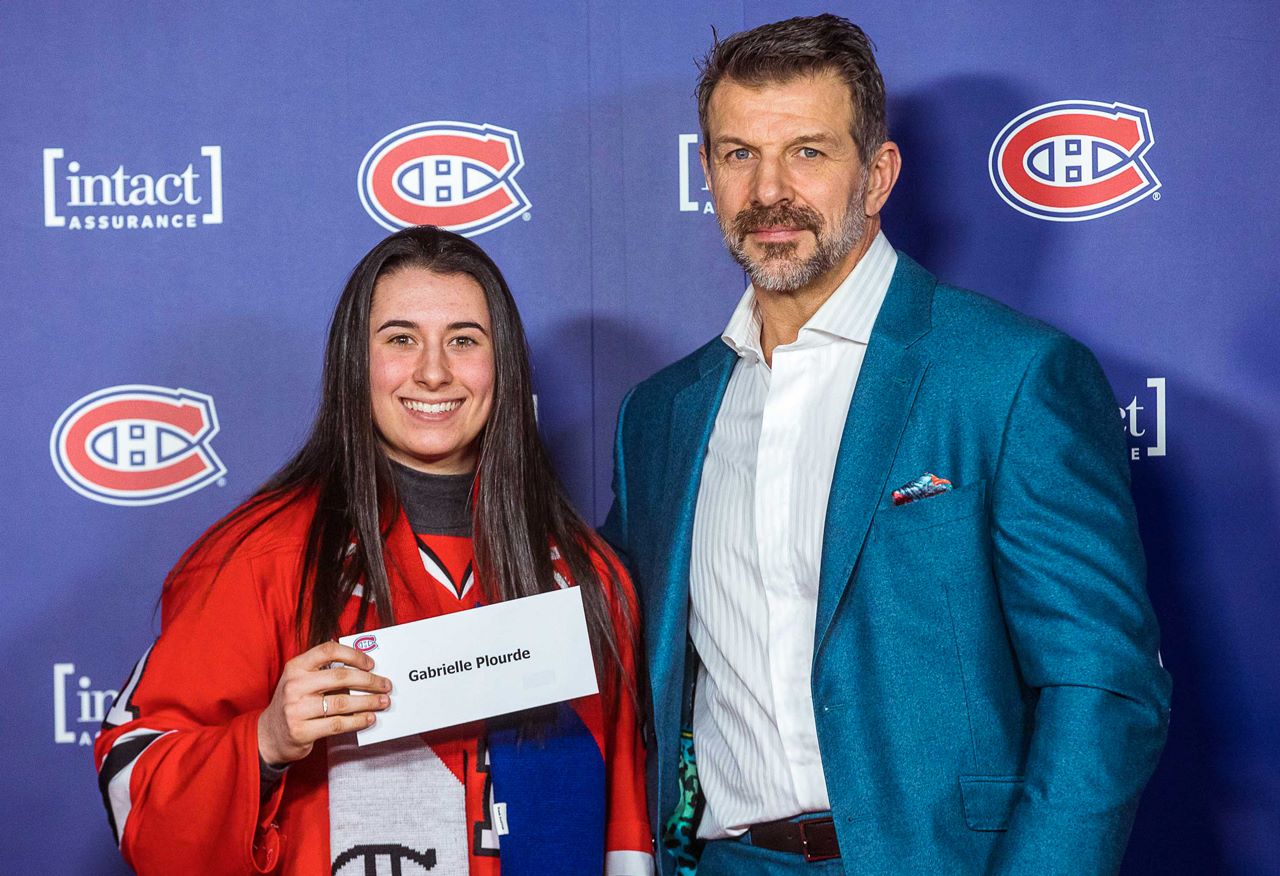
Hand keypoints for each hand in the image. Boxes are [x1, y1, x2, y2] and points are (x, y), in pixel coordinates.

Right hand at [257, 641, 390, 765]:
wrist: (270, 735)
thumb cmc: (295, 703)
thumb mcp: (302, 680)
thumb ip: (325, 671)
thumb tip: (365, 669)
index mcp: (296, 666)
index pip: (328, 651)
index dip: (353, 655)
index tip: (371, 664)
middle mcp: (294, 685)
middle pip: (340, 677)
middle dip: (369, 680)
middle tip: (385, 684)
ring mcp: (295, 709)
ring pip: (342, 703)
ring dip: (368, 702)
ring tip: (382, 702)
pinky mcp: (301, 731)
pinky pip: (337, 724)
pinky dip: (357, 721)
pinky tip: (369, 718)